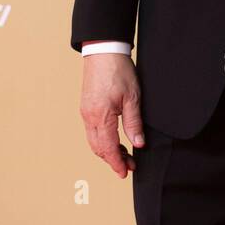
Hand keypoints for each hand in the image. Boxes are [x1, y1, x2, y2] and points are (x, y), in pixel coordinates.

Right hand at [79, 52, 143, 178]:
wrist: (104, 52)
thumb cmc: (119, 71)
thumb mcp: (133, 98)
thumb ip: (134, 123)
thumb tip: (138, 144)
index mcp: (101, 116)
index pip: (108, 148)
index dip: (117, 163)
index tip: (125, 173)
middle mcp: (89, 117)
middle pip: (99, 148)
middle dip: (113, 159)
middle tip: (129, 166)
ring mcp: (86, 112)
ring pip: (94, 140)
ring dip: (108, 151)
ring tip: (124, 155)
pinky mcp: (86, 107)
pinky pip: (92, 131)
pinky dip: (103, 140)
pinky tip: (114, 140)